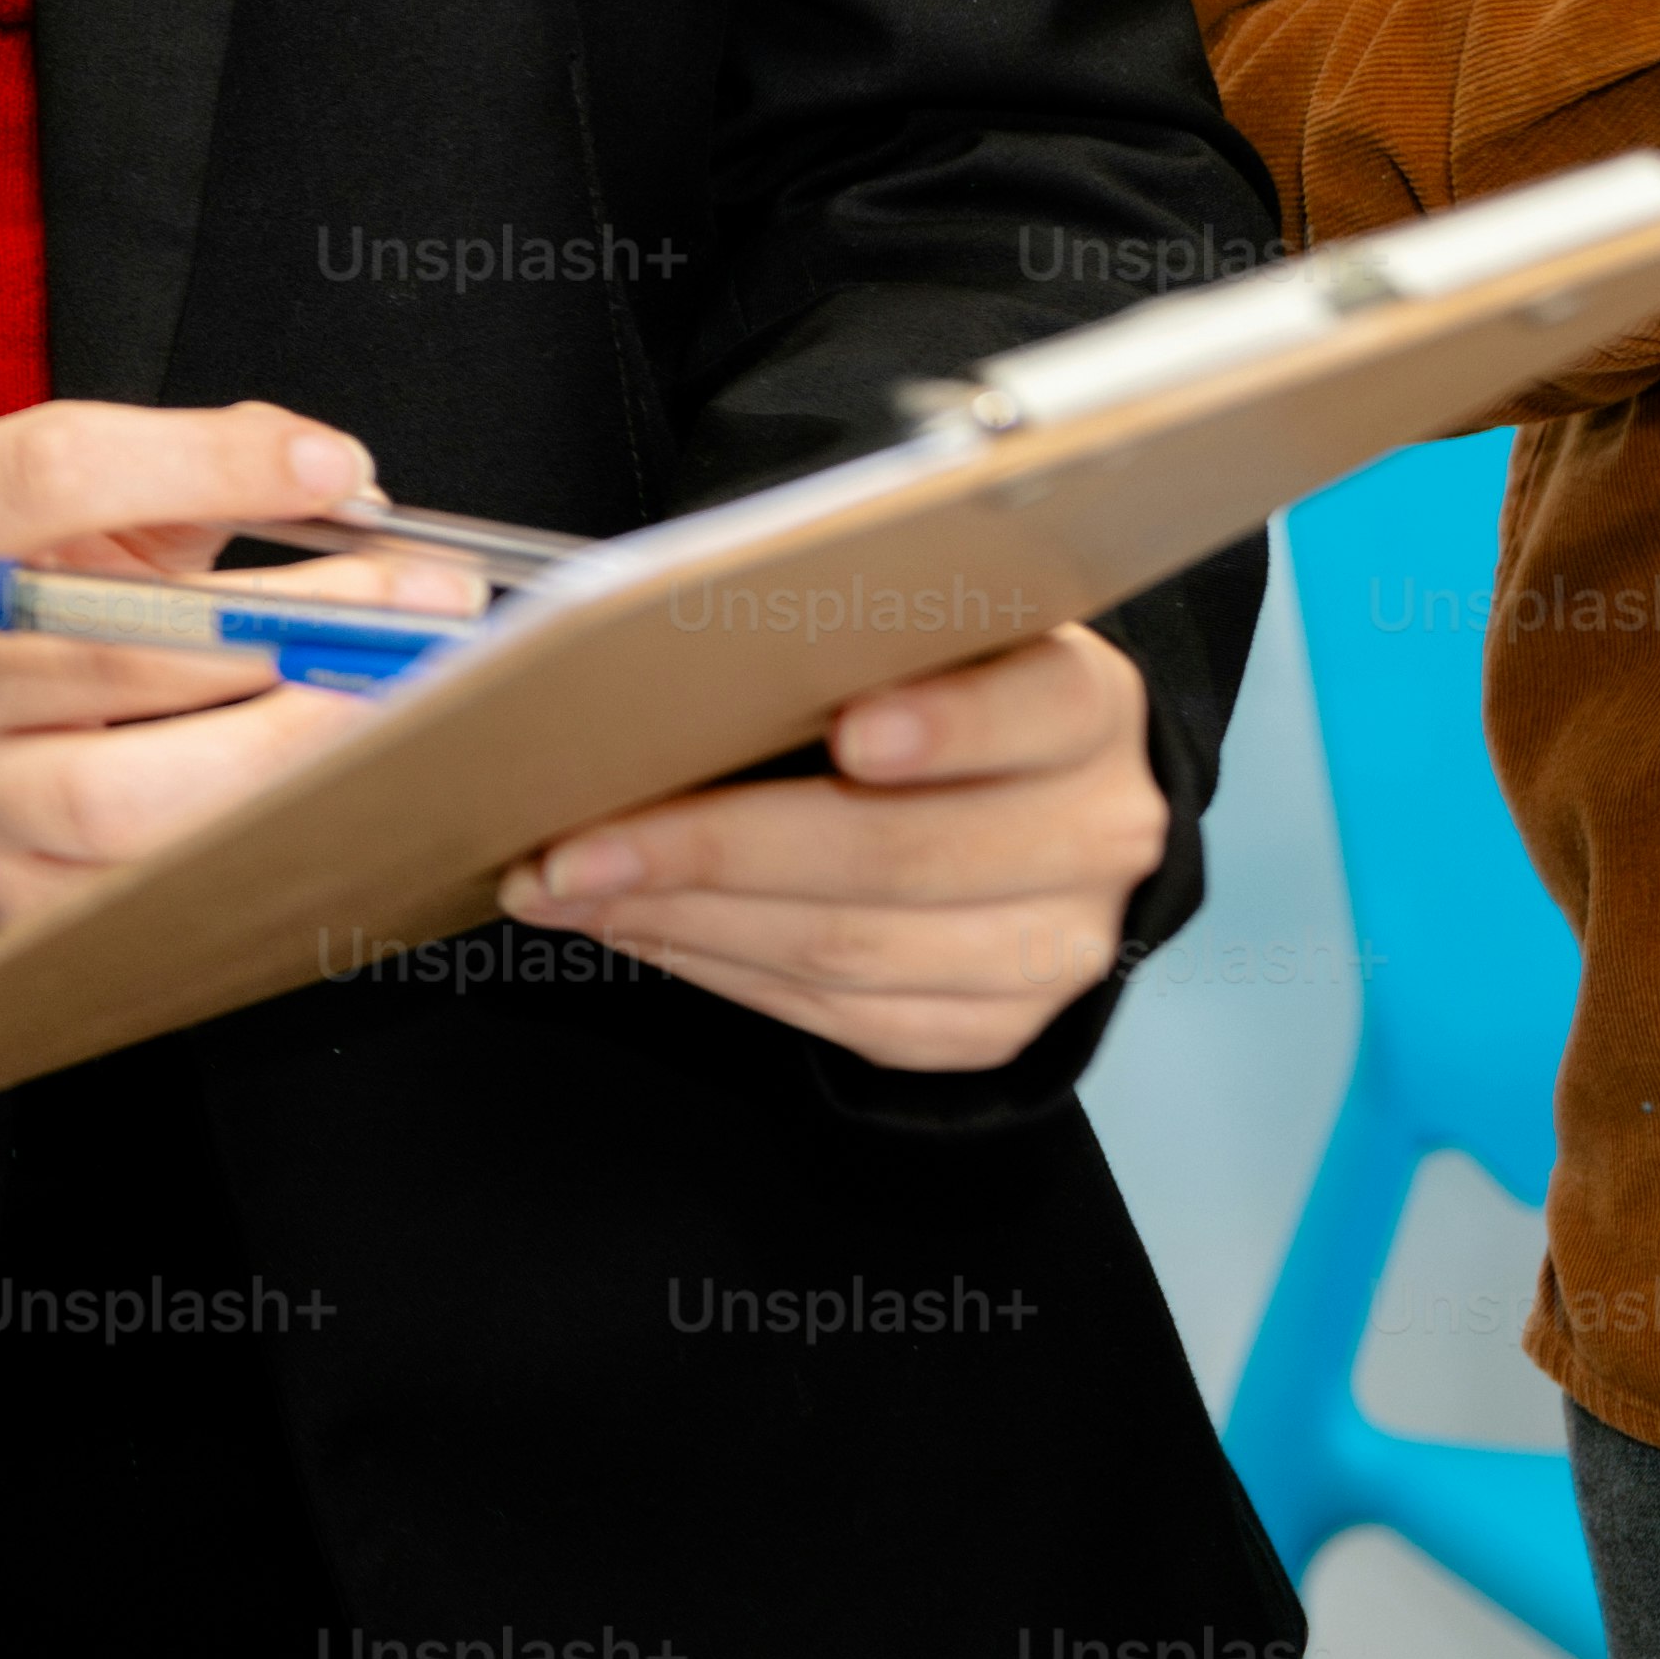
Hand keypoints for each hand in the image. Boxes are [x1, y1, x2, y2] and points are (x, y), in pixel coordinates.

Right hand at [0, 399, 475, 925]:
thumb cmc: (25, 601)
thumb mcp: (82, 508)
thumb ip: (201, 468)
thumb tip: (342, 482)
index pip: (57, 476)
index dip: (207, 464)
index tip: (330, 468)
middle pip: (108, 651)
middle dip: (290, 628)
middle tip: (418, 605)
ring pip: (123, 795)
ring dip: (281, 747)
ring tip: (386, 708)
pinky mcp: (10, 895)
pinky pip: (149, 887)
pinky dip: (255, 838)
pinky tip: (331, 791)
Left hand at [498, 623, 1167, 1070]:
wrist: (1026, 801)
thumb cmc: (927, 684)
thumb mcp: (913, 633)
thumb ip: (835, 637)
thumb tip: (652, 663)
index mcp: (1087, 705)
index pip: (1038, 709)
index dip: (950, 724)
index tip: (851, 729)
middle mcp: (1097, 833)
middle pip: (902, 853)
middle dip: (715, 849)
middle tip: (573, 843)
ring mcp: (1057, 947)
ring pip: (854, 949)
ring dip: (684, 920)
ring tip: (562, 887)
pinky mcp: (994, 1025)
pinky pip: (843, 1015)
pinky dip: (719, 967)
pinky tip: (635, 927)